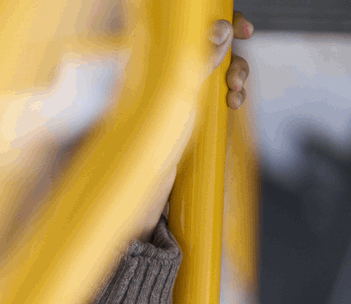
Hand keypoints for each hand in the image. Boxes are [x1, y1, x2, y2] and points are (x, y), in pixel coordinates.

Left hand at [136, 12, 253, 236]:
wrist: (135, 206)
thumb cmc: (139, 160)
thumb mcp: (173, 103)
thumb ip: (197, 64)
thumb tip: (219, 31)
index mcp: (146, 72)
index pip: (183, 35)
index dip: (214, 26)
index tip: (238, 30)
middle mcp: (156, 83)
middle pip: (202, 49)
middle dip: (230, 55)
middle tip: (238, 76)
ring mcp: (169, 102)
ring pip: (211, 72)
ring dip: (234, 74)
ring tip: (236, 93)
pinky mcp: (180, 121)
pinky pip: (210, 97)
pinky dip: (228, 94)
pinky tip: (233, 104)